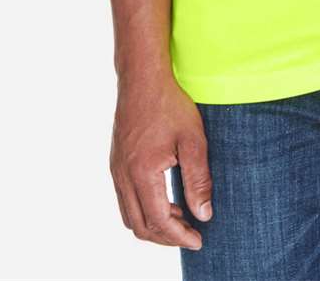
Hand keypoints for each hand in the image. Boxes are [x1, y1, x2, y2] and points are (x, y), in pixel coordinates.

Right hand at [110, 70, 212, 248]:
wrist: (142, 79)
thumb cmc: (169, 104)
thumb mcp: (193, 140)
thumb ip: (198, 179)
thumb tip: (204, 214)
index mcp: (142, 172)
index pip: (159, 221)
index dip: (179, 236)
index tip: (199, 240)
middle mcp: (123, 176)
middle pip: (140, 225)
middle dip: (166, 237)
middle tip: (191, 233)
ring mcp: (116, 170)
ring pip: (129, 216)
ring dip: (154, 224)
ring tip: (180, 217)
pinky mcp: (116, 163)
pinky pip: (125, 199)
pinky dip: (144, 209)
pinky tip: (165, 200)